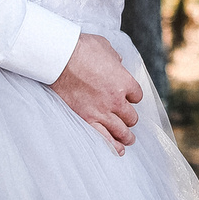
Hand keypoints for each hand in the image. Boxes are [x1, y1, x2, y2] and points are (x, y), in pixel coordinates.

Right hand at [50, 32, 142, 151]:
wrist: (61, 60)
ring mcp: (101, 112)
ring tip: (128, 140)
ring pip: (121, 131)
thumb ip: (115, 59)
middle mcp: (116, 100)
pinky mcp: (86, 119)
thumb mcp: (106, 48)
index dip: (132, 97)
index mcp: (124, 81)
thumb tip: (116, 63)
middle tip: (129, 121)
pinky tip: (118, 151)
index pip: (137, 96)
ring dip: (126, 137)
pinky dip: (112, 146)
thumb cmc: (83, 49)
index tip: (128, 97)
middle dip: (130, 118)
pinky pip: (103, 138)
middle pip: (131, 116)